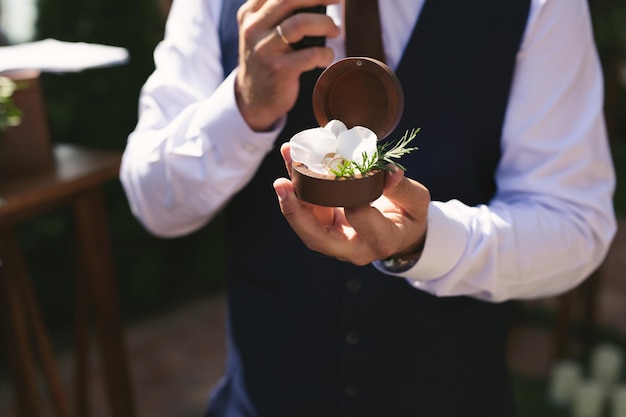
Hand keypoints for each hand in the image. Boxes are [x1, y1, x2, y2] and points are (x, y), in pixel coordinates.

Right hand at [235, 0, 339, 130]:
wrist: (254, 99)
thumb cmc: (267, 59)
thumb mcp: (262, 31)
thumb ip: (278, 12)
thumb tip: (318, 0)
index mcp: (250, 14)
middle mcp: (253, 28)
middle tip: (338, 0)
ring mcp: (265, 49)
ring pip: (300, 23)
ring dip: (325, 24)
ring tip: (334, 30)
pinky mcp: (279, 70)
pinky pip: (311, 54)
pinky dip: (326, 53)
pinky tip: (327, 57)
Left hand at [273, 143, 429, 265]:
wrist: (399, 235)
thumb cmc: (409, 217)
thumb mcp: (417, 203)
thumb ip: (403, 189)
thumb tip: (389, 173)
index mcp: (381, 241)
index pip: (360, 219)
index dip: (352, 195)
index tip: (348, 171)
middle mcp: (352, 247)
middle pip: (316, 237)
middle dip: (295, 212)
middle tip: (282, 184)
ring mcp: (334, 241)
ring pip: (305, 223)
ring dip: (291, 193)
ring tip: (286, 158)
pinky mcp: (324, 228)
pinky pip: (305, 211)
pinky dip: (296, 188)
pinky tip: (292, 161)